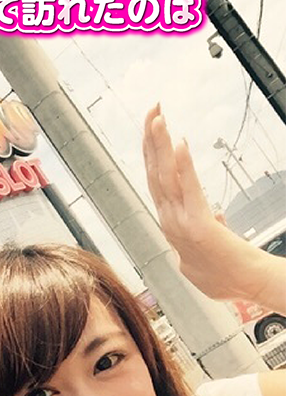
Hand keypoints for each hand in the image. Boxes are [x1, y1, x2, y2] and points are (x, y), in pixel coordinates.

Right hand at [142, 104, 276, 305]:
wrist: (244, 285)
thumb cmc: (227, 273)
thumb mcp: (210, 247)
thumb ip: (206, 228)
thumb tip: (212, 215)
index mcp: (172, 224)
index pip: (156, 183)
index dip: (151, 154)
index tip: (151, 128)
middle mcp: (171, 222)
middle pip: (155, 174)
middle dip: (150, 141)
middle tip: (151, 110)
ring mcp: (182, 225)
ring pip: (165, 179)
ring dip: (159, 146)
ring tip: (157, 119)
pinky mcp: (199, 226)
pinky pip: (189, 191)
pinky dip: (183, 167)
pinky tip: (180, 145)